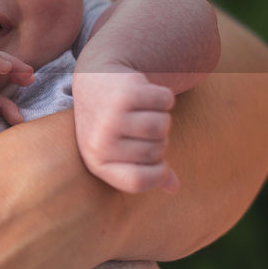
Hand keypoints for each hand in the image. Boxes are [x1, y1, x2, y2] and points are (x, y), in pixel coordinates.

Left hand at [73, 67, 179, 193]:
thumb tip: (174, 188)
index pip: (138, 182)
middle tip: (141, 125)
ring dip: (161, 116)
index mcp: (97, 163)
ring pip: (162, 127)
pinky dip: (164, 97)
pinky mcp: (123, 94)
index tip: (159, 163)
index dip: (157, 175)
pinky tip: (145, 94)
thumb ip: (146, 171)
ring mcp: (110, 118)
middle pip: (156, 151)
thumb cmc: (110, 123)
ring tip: (143, 110)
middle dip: (158, 139)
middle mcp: (99, 143)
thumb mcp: (118, 151)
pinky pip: (165, 101)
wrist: (93, 81)